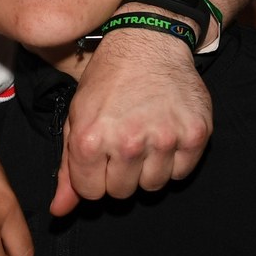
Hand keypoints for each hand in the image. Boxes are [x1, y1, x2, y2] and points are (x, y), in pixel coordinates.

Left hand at [53, 28, 210, 213]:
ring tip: (144, 138)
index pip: (90, 193)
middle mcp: (128, 142)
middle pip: (121, 193)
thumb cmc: (108, 81)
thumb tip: (60, 212)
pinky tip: (165, 134)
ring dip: (147, 169)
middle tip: (123, 144)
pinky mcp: (195, 134)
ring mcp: (165, 139)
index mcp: (91, 139)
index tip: (99, 157)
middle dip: (119, 174)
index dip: (93, 177)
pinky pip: (181, 173)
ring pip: (152, 186)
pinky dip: (173, 160)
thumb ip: (68, 169)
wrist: (149, 43)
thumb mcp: (77, 119)